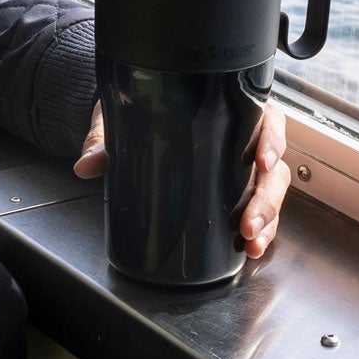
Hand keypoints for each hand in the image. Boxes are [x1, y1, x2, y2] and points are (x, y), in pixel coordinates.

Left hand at [72, 100, 293, 259]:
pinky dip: (258, 230)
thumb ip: (104, 139)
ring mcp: (239, 168)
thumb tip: (86, 166)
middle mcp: (242, 138)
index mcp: (228, 110)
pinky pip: (256, 209)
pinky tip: (249, 248)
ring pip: (269, 192)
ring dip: (267, 219)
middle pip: (272, 167)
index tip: (262, 160)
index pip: (266, 118)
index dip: (272, 139)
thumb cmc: (137, 110)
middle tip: (248, 222)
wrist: (128, 119)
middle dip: (266, 198)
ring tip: (250, 241)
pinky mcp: (231, 190)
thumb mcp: (120, 117)